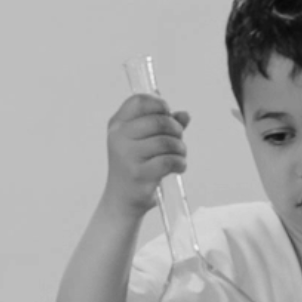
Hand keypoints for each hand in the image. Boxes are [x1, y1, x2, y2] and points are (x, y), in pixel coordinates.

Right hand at [103, 93, 188, 216]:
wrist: (122, 200)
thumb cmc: (136, 166)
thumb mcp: (145, 141)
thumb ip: (164, 125)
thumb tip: (185, 115)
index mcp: (117, 124)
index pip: (139, 101)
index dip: (159, 105)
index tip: (168, 115)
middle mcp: (118, 137)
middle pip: (158, 120)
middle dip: (176, 130)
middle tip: (178, 141)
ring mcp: (127, 155)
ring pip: (166, 141)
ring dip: (180, 148)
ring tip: (179, 156)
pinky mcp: (138, 173)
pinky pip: (168, 161)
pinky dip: (180, 163)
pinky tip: (179, 167)